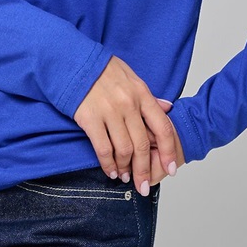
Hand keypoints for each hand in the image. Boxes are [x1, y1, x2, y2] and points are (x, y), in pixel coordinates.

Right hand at [73, 55, 182, 196]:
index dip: (168, 151)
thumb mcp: (131, 77)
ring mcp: (110, 111)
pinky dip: (108, 164)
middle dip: (144, 170)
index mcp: (142, 93)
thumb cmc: (102, 69)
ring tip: (125, 176)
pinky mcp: (90, 118)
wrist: (74, 60)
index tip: (171, 168)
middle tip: (143, 186)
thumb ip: (148, 96)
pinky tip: (110, 170)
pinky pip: (103, 148)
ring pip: (124, 150)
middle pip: (142, 145)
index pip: (162, 128)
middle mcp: (128, 104)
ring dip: (126, 168)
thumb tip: (168, 107)